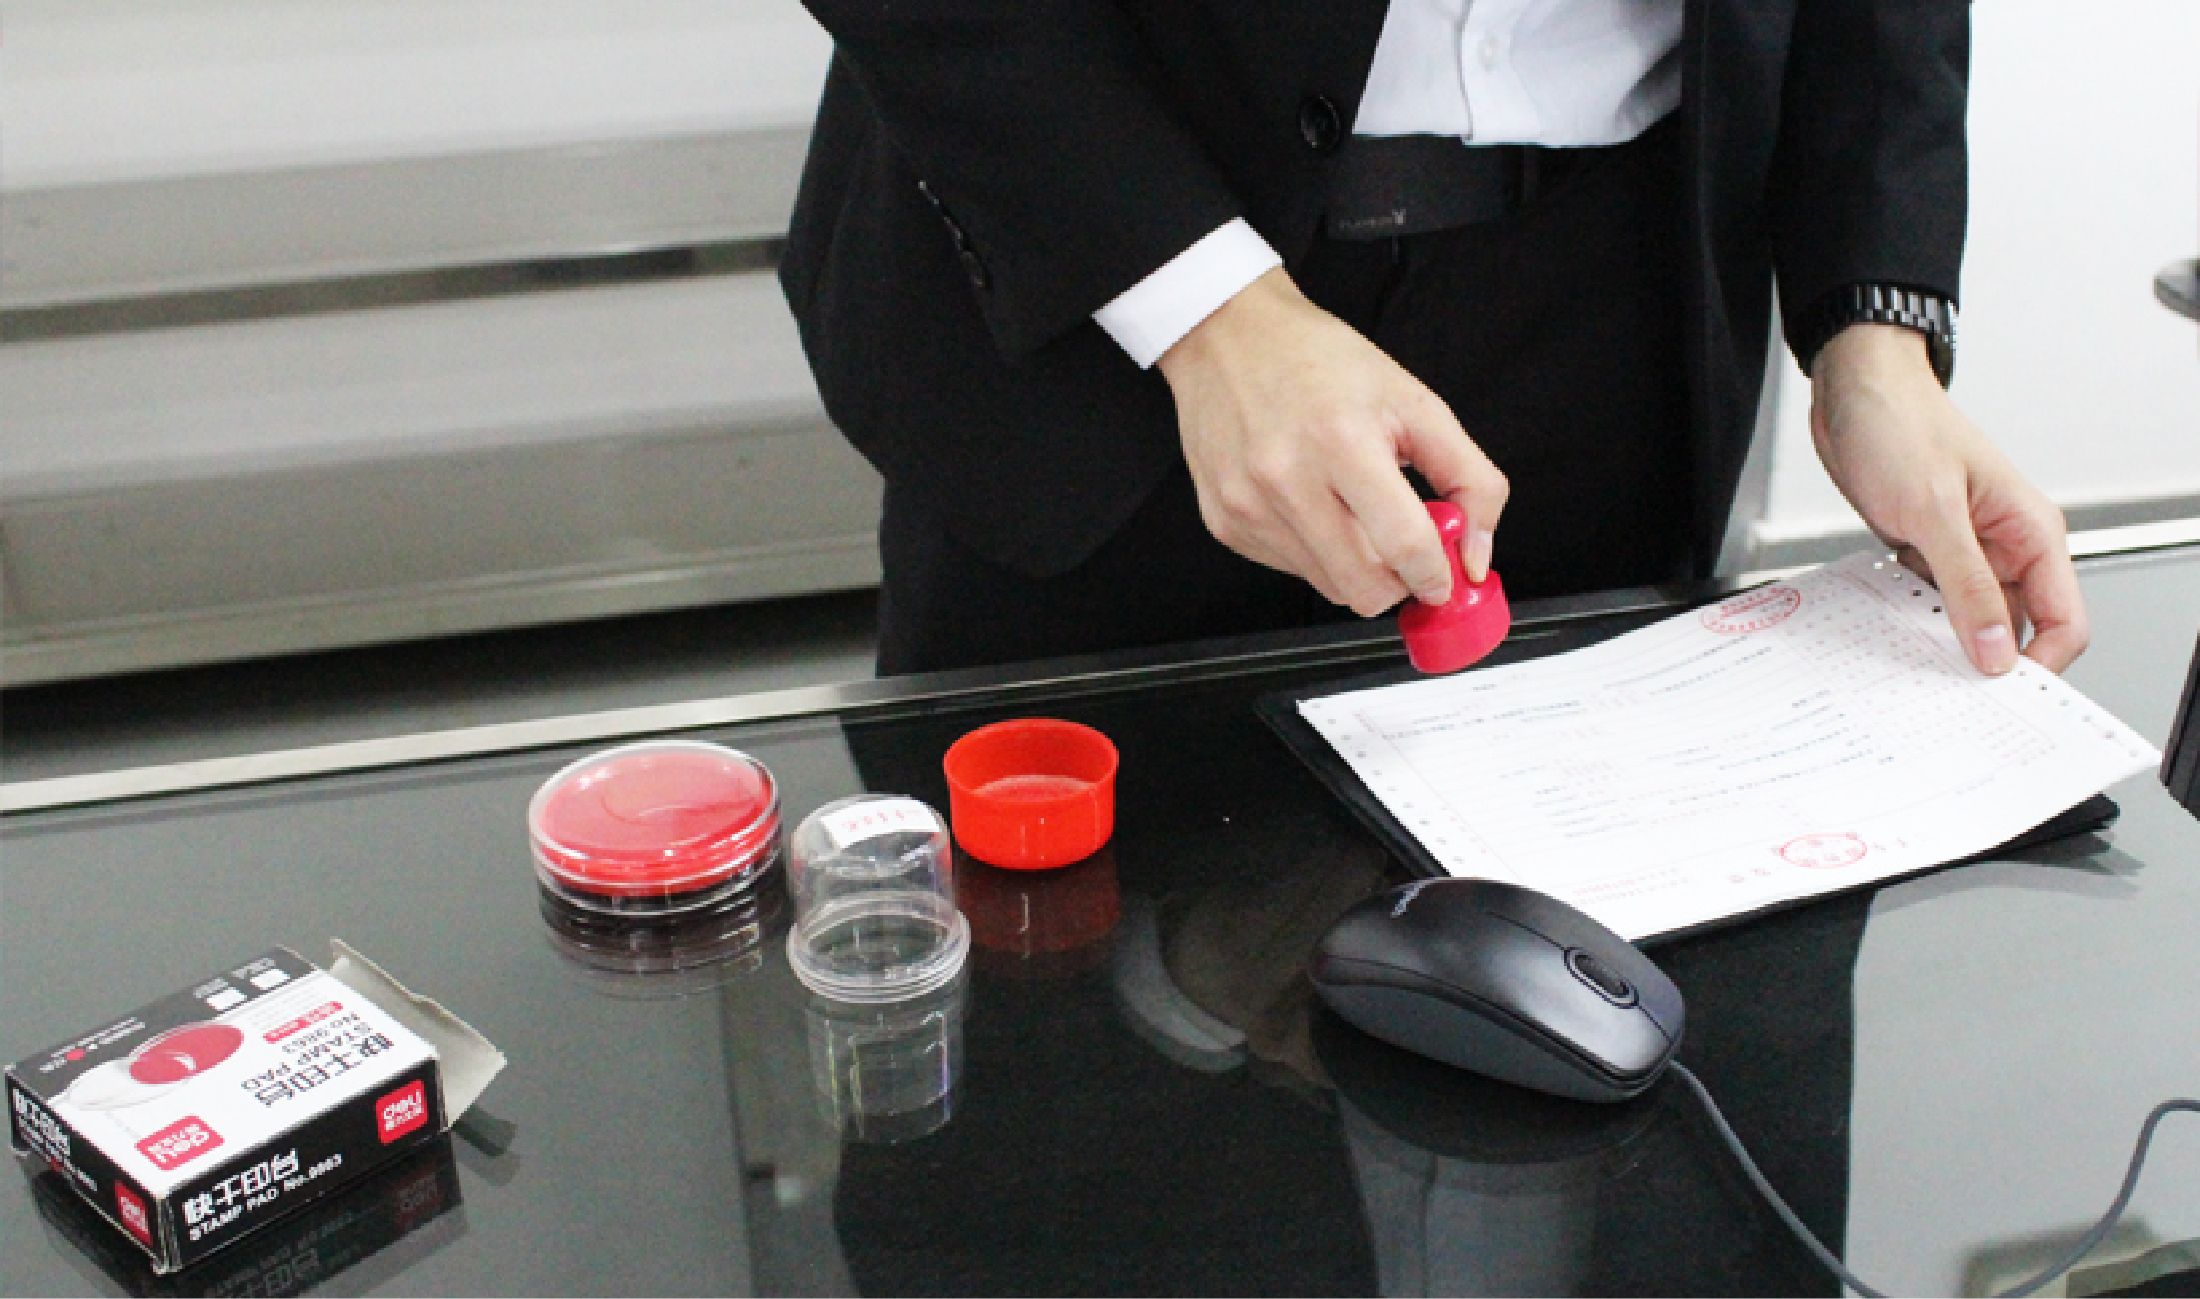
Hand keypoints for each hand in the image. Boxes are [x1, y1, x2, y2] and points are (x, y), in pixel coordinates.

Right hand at [1155, 268, 1507, 614]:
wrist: (1227, 337)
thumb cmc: (1320, 362)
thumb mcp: (1415, 403)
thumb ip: (1467, 478)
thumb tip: (1474, 558)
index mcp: (1343, 441)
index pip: (1404, 546)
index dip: (1436, 577)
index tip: (1444, 578)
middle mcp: (1286, 479)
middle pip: (1364, 589)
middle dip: (1397, 582)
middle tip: (1403, 547)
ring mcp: (1248, 506)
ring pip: (1328, 587)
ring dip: (1354, 565)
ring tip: (1350, 508)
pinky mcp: (1223, 522)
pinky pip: (1290, 570)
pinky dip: (1314, 551)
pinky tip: (1308, 502)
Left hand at [1810, 324, 2087, 673]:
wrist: (1853, 391)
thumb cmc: (1900, 425)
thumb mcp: (1933, 510)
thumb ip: (1967, 584)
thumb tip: (1995, 651)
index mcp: (2031, 532)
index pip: (2063, 621)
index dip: (2039, 665)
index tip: (2001, 695)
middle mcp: (2006, 545)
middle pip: (2017, 629)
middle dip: (1987, 662)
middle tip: (1948, 693)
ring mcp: (1966, 550)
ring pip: (1971, 620)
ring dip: (1945, 642)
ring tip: (1912, 667)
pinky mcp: (1927, 550)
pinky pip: (1932, 602)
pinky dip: (1915, 619)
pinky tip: (1890, 630)